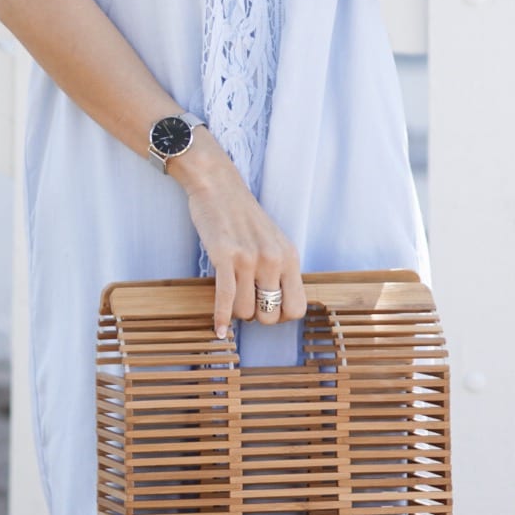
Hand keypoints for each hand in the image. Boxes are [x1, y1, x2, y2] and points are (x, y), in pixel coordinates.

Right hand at [173, 131, 307, 337]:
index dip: (280, 315)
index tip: (266, 307)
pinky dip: (221, 318)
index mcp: (289, 256)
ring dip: (235, 311)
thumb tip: (277, 307)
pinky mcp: (225, 256)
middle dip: (256, 316)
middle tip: (245, 301)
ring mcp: (249, 258)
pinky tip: (219, 329)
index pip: (297, 308)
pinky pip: (226, 299)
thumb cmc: (242, 216)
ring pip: (245, 311)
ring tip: (230, 296)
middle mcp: (273, 259)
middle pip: (270, 315)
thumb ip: (279, 269)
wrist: (218, 185)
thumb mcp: (272, 241)